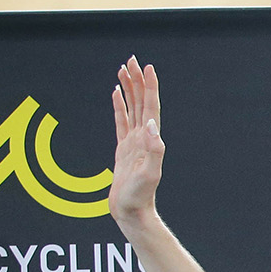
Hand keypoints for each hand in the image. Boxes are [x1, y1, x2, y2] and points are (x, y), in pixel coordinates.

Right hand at [109, 57, 164, 225]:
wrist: (132, 211)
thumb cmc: (140, 196)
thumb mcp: (149, 174)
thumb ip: (154, 151)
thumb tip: (151, 126)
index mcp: (150, 140)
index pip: (151, 107)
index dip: (150, 87)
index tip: (147, 67)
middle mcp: (144, 138)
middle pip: (141, 102)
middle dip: (137, 80)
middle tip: (132, 59)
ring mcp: (133, 142)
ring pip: (131, 108)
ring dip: (129, 88)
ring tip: (123, 69)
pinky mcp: (123, 148)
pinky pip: (120, 121)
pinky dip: (119, 105)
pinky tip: (116, 93)